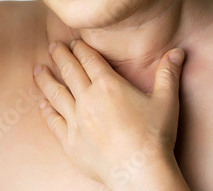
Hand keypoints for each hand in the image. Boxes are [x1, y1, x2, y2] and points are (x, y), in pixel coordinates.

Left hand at [33, 39, 184, 188]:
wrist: (139, 172)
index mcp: (108, 85)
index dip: (80, 48)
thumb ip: (168, 74)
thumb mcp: (166, 101)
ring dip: (46, 79)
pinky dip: (46, 110)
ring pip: (56, 93)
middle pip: (69, 71)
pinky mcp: (70, 141)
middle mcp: (88, 98)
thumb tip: (177, 51)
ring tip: (38, 69)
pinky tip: (41, 103)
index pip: (88, 59)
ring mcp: (76, 120)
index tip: (73, 42)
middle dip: (60, 55)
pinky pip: (53, 121)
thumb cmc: (154, 137)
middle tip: (52, 46)